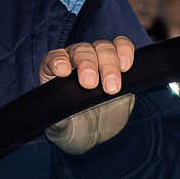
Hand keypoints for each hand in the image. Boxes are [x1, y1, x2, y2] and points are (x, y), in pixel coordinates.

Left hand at [40, 37, 135, 154]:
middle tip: (90, 84)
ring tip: (112, 88)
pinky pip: (122, 46)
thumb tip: (59, 120)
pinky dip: (125, 51)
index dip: (58, 61)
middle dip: (87, 65)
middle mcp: (76, 61)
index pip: (53, 59)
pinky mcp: (119, 62)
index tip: (63, 71)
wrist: (98, 132)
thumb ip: (59, 124)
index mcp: (55, 73)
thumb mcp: (63, 130)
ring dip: (109, 65)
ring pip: (103, 48)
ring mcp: (98, 59)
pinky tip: (126, 66)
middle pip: (81, 51)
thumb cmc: (75, 127)